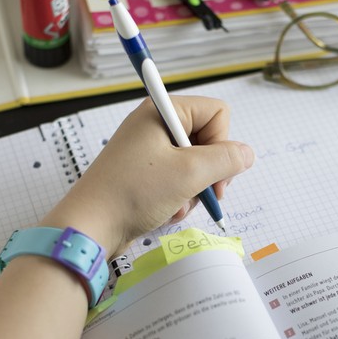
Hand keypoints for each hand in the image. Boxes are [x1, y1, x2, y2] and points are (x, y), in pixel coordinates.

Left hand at [39, 95, 254, 256]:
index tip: (214, 171)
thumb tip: (247, 154)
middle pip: (209, 140)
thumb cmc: (133, 192)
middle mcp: (156, 125)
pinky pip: (179, 180)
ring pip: (196, 165)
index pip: (217, 113)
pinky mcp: (146, 174)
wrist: (91, 226)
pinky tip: (167, 210)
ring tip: (176, 204)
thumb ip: (226, 161)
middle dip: (209, 172)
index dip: (223, 143)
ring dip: (194, 190)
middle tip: (203, 192)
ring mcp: (150, 150)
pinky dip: (180, 198)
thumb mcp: (188, 174)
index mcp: (163, 111)